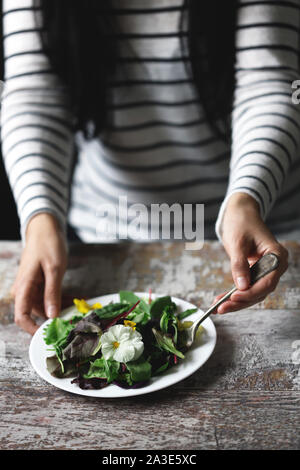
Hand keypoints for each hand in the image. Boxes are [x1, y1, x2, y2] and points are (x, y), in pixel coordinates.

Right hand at [11, 213, 66, 333]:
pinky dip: (59, 299)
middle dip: (53, 317)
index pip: (21, 316)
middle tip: (73, 319)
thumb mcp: (54, 269)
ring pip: (43, 306)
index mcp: (23, 287)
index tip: (50, 334)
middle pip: (34, 313)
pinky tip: (74, 298)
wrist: (45, 227)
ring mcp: (31, 286)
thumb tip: (52, 316)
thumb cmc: (48, 244)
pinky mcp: (38, 283)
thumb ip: (52, 293)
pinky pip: (47, 297)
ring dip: (58, 308)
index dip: (33, 329)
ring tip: (77, 306)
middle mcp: (24, 289)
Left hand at [213, 193, 287, 313]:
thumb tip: (242, 287)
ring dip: (236, 302)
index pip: (268, 281)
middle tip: (221, 308)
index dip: (251, 293)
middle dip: (241, 302)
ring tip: (217, 307)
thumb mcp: (238, 243)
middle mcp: (275, 265)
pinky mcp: (256, 272)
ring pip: (254, 293)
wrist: (240, 212)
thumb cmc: (241, 223)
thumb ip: (239, 264)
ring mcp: (267, 270)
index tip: (234, 298)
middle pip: (261, 291)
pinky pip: (248, 287)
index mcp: (277, 255)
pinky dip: (235, 295)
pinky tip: (221, 301)